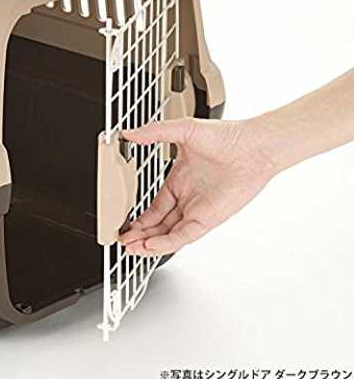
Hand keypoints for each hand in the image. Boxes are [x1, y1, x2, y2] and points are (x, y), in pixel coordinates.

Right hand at [119, 117, 277, 255]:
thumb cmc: (227, 136)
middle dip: (139, 234)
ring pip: (168, 234)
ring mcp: (197, 210)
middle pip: (158, 224)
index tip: (125, 224)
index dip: (140, 218)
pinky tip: (150, 245)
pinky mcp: (208, 219)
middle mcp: (187, 199)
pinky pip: (184, 235)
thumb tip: (129, 133)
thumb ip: (155, 133)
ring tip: (131, 248)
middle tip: (123, 241)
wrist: (254, 146)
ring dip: (149, 243)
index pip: (155, 207)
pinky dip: (166, 242)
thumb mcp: (184, 130)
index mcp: (179, 182)